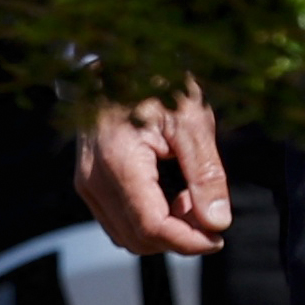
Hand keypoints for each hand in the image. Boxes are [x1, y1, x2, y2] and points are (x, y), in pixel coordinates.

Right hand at [75, 93, 230, 257]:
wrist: (118, 63)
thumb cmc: (155, 83)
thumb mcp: (192, 121)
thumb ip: (206, 174)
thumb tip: (217, 222)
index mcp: (118, 162)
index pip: (152, 227)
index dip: (188, 241)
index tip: (218, 237)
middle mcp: (93, 179)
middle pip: (138, 239)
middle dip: (178, 236)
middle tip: (207, 209)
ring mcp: (86, 183)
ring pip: (127, 235)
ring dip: (164, 229)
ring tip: (188, 197)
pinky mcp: (88, 183)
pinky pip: (119, 220)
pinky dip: (148, 219)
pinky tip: (169, 194)